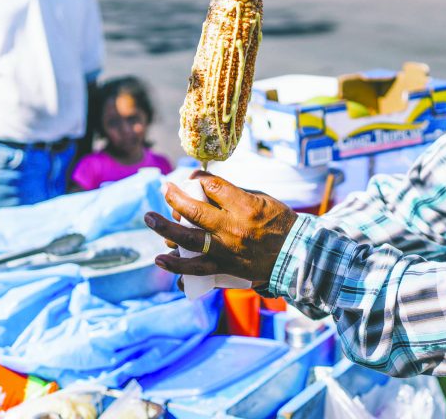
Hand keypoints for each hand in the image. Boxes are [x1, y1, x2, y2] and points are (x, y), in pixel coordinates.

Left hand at [144, 171, 297, 285]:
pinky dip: (178, 266)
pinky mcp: (225, 268)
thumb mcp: (263, 199)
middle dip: (175, 198)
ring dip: (166, 229)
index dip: (199, 178)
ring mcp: (227, 250)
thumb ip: (235, 193)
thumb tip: (206, 185)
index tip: (191, 177)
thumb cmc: (281, 223)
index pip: (213, 187)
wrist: (295, 255)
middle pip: (195, 211)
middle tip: (164, 189)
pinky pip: (197, 269)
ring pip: (190, 240)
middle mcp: (233, 228)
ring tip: (150, 218)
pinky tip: (161, 260)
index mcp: (246, 207)